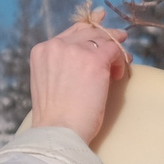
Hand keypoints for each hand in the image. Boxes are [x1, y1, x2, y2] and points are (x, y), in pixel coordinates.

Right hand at [28, 21, 129, 144]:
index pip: (70, 33)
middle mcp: (57, 46)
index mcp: (42, 51)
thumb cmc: (55, 118)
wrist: (58, 131)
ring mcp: (76, 51)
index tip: (101, 33)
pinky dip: (120, 61)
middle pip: (88, 31)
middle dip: (105, 37)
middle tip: (120, 42)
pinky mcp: (95, 61)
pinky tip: (118, 76)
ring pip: (103, 39)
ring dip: (115, 50)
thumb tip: (84, 59)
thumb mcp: (50, 84)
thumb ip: (61, 66)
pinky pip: (114, 50)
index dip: (88, 32)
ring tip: (121, 64)